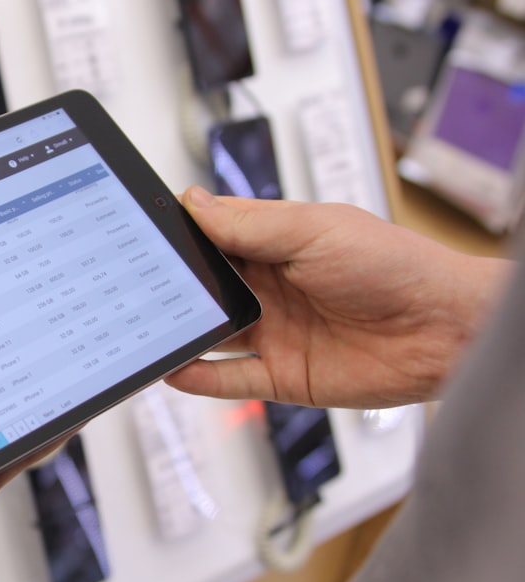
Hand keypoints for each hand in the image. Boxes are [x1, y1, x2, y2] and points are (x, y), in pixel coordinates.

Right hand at [166, 187, 511, 408]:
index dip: (180, 236)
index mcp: (276, 244)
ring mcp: (276, 333)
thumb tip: (195, 202)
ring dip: (180, 330)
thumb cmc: (397, 267)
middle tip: (136, 284)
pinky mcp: (284, 376)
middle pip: (206, 286)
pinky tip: (175, 368)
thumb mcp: (316, 229)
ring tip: (144, 325)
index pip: (213, 237)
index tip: (143, 233)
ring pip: (212, 333)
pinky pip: (232, 379)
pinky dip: (200, 377)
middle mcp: (271, 288)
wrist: (445, 330)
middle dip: (173, 285)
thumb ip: (251, 223)